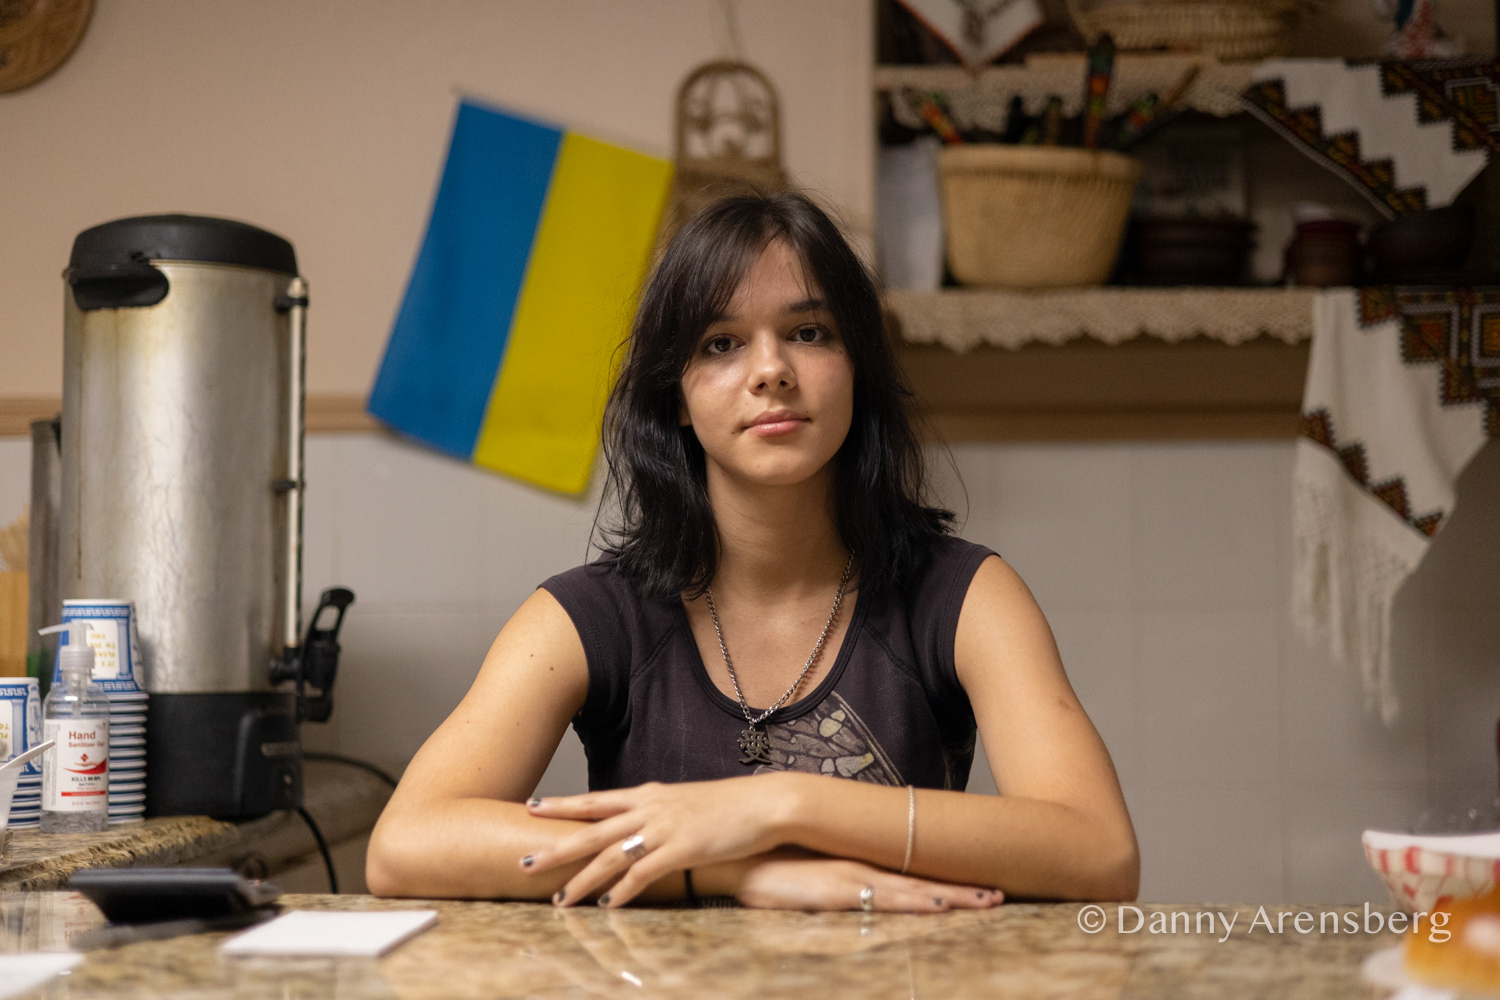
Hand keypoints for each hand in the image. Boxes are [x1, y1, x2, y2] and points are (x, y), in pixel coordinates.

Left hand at [521, 776, 795, 906]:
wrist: (765, 803)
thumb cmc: (730, 806)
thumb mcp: (686, 803)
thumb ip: (660, 814)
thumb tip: (641, 828)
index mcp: (649, 795)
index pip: (595, 800)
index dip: (562, 805)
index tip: (532, 807)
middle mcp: (650, 809)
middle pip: (591, 830)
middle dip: (556, 848)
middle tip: (525, 863)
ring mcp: (665, 828)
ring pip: (611, 856)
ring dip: (583, 881)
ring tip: (561, 901)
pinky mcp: (683, 849)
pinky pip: (643, 874)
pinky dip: (623, 891)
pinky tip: (608, 905)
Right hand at [735, 851, 1003, 911]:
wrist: (737, 856)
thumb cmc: (770, 868)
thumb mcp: (811, 877)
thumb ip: (836, 881)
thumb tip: (857, 889)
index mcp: (860, 866)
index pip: (912, 873)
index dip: (947, 881)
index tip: (978, 885)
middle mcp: (863, 869)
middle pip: (923, 881)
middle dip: (963, 890)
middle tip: (999, 894)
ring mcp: (853, 877)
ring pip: (915, 890)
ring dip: (952, 896)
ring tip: (987, 900)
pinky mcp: (838, 889)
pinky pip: (886, 898)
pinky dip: (916, 901)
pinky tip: (939, 904)